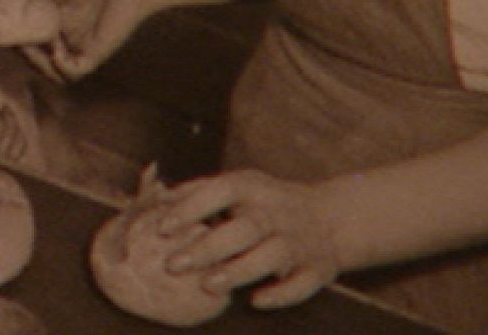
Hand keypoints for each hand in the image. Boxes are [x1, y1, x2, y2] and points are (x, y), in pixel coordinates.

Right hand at [16, 0, 159, 82]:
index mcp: (66, 19)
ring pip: (54, 72)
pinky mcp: (96, 54)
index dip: (21, 33)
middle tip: (13, 37)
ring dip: (39, 63)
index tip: (7, 23)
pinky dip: (60, 67)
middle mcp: (73, 37)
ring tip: (30, 46)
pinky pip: (73, 73)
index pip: (37, 35)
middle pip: (41, 57)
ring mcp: (84, 48)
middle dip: (24, 51)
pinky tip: (55, 50)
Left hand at [156, 170, 340, 308]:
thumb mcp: (239, 187)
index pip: (222, 190)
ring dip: (240, 270)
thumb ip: (198, 192)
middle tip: (173, 265)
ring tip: (208, 285)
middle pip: (246, 227)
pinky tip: (256, 300)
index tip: (162, 227)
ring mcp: (300, 240)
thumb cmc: (267, 204)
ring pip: (273, 255)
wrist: (331, 219)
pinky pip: (302, 283)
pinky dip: (281, 293)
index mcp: (255, 187)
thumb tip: (156, 198)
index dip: (193, 207)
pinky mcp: (318, 268)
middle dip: (209, 247)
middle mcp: (279, 212)